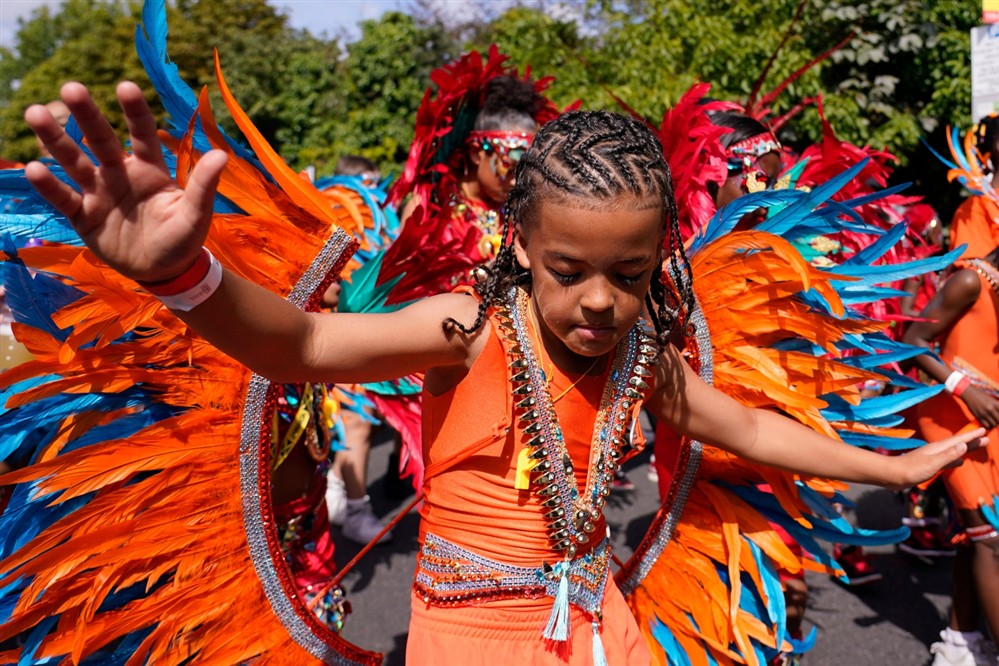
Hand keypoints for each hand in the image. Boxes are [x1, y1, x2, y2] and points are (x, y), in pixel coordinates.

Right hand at [23, 81, 226, 281]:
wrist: (164, 271)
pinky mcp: (84, 216)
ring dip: (56, 140)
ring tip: (34, 113)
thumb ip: (203, 185)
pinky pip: (64, 198)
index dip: (134, 112)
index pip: (141, 134)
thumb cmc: (183, 238)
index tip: (125, 87)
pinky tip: (34, 168)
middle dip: (86, 115)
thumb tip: (223, 155)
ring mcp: (99, 193)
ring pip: (74, 161)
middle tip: (71, 88)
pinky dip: (49, 185)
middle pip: (100, 139)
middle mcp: (120, 174)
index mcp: (150, 169)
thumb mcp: (196, 214)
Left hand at [893, 427, 987, 489]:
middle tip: (986, 438)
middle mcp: (937, 451)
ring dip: (965, 449)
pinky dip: (955, 460)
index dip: (972, 436)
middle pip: (958, 444)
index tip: (984, 430)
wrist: (892, 475)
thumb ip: (948, 455)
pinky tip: (959, 462)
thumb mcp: (932, 463)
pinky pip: (948, 461)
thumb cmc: (911, 470)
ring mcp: (933, 458)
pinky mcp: (929, 465)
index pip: (959, 440)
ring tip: (975, 447)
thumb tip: (964, 445)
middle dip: (972, 441)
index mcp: (939, 448)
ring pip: (953, 452)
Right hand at [959, 386, 998, 429]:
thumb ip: (997, 406)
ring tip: (992, 422)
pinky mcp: (978, 416)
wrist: (969, 394)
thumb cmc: (981, 396)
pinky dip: (988, 426)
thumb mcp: (992, 399)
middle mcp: (990, 409)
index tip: (998, 416)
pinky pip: (986, 425)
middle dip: (998, 421)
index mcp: (995, 404)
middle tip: (996, 420)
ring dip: (994, 424)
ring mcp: (984, 413)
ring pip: (993, 424)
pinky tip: (988, 424)